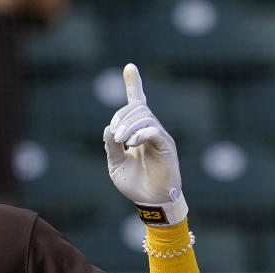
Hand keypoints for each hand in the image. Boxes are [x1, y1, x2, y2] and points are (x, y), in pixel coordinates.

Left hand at [103, 63, 186, 225]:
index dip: (134, 85)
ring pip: (144, 117)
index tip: (129, 67)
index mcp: (137, 132)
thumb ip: (111, 147)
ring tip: (121, 142)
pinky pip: (153, 131)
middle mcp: (150, 130)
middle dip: (121, 117)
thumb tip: (108, 129)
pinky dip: (140, 134)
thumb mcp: (116, 164)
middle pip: (136, 109)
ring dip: (128, 126)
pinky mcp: (166, 146)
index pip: (137, 104)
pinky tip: (131, 143)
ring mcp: (159, 137)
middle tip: (114, 137)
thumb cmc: (135, 184)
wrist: (151, 201)